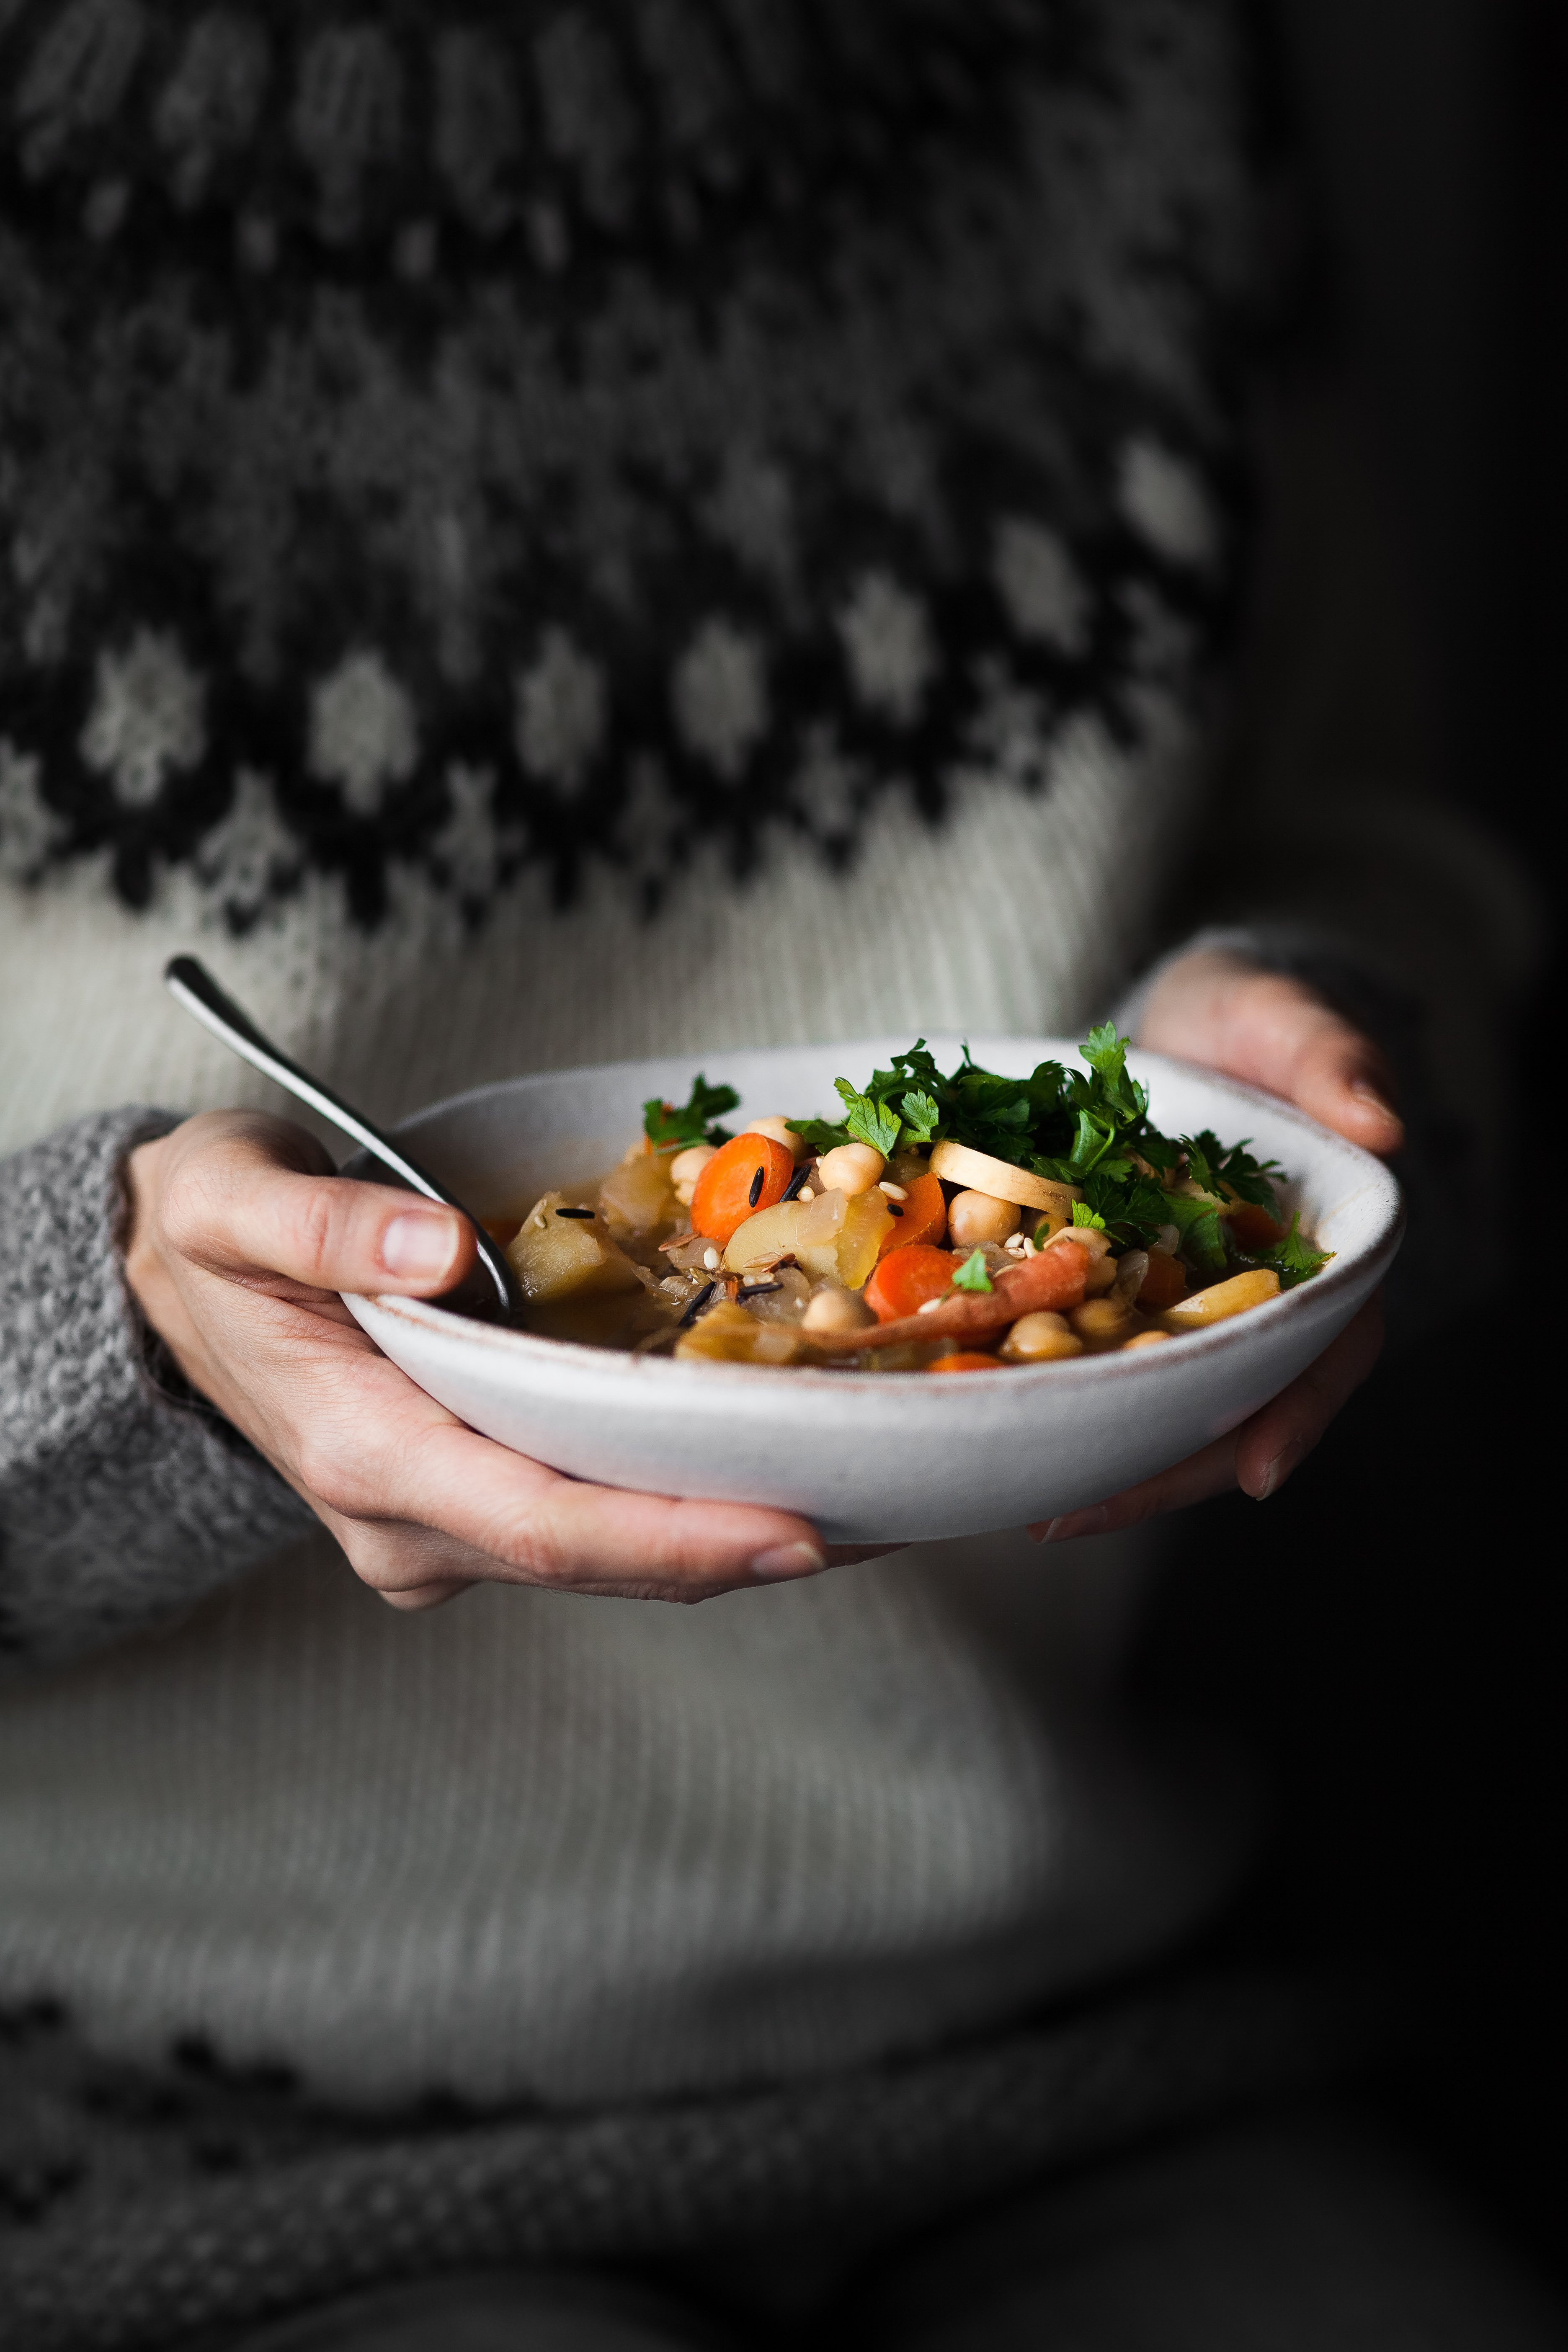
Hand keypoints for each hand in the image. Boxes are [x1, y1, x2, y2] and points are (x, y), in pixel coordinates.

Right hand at [125, 1111, 837, 1609]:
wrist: (168, 1283)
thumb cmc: (206, 1232)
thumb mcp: (223, 1196)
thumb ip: (317, 1223)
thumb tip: (432, 1246)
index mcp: (359, 1450)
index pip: (536, 1522)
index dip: (669, 1539)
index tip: (799, 1533)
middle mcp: (409, 1521)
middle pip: (601, 1557)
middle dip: (748, 1544)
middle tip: (905, 1514)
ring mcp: (443, 1528)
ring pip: (613, 1554)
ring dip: (741, 1531)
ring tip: (889, 1497)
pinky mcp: (475, 1506)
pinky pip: (602, 1516)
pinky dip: (696, 1502)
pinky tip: (797, 1470)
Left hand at [1031, 948, 1400, 1544]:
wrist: (1179, 1023)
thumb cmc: (1249, 1021)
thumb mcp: (1285, 1020)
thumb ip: (1329, 1059)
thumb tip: (1380, 1122)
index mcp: (1323, 1259)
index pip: (1327, 1350)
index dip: (1293, 1414)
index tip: (1251, 1471)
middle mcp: (1252, 1303)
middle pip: (1223, 1405)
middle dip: (1157, 1470)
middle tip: (1071, 1513)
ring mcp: (1177, 1307)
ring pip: (1148, 1399)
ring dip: (1091, 1453)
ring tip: (1019, 1500)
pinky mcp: (1107, 1294)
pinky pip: (1079, 1352)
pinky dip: (1041, 1389)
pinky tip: (977, 1419)